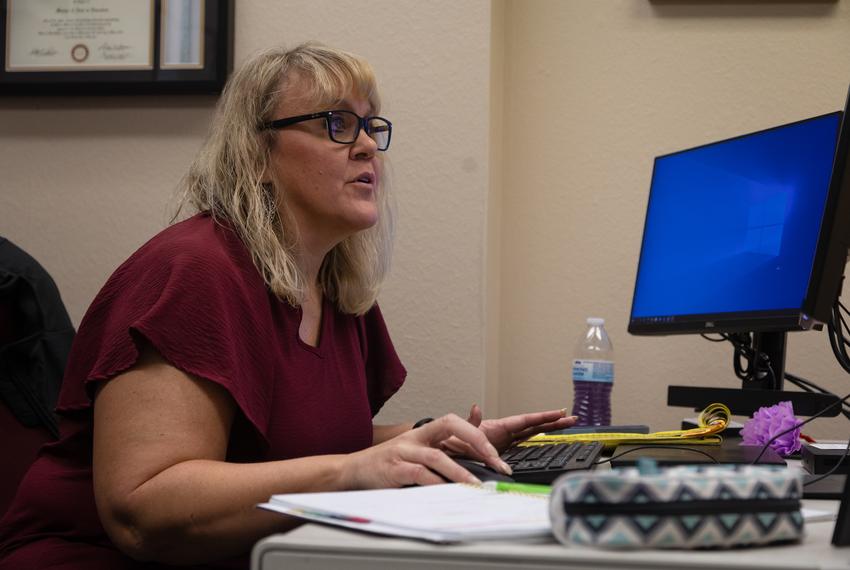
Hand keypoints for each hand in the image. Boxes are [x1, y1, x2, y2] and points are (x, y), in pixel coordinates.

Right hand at [342, 414, 510, 488]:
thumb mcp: (416, 453)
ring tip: (476, 485)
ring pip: (436, 455)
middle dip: (477, 442)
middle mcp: (415, 438)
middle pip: (450, 425)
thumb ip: (442, 451)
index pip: (455, 422)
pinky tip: (447, 493)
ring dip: (459, 471)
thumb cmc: (387, 464)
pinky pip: (418, 475)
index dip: (477, 435)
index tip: (495, 457)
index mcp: (423, 433)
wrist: (352, 471)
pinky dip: (435, 484)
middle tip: (495, 463)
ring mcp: (403, 452)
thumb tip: (472, 453)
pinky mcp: (393, 470)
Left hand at [445, 405, 577, 453]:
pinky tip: (550, 442)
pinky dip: (539, 443)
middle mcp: (506, 433)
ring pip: (533, 435)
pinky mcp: (505, 453)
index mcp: (500, 426)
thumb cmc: (452, 439)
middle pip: (535, 426)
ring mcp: (507, 443)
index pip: (526, 420)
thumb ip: (471, 421)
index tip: (559, 413)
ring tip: (568, 426)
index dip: (543, 417)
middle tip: (572, 418)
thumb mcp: (461, 430)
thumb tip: (476, 408)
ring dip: (550, 431)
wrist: (445, 453)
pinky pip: (526, 446)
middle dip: (553, 422)